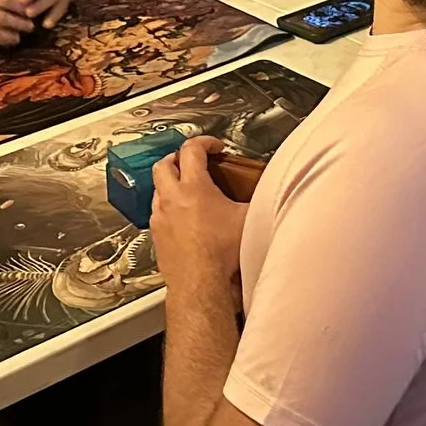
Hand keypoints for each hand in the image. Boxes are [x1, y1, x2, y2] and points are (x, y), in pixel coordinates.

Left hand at [150, 137, 247, 298]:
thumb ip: (257, 200)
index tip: (214, 146)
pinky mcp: (157, 236)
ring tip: (186, 189)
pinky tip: (180, 217)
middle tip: (190, 160)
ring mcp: (161, 218)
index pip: (192, 150)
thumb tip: (268, 194)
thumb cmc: (221, 253)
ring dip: (170, 183)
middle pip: (164, 164)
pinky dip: (167, 208)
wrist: (200, 283)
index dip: (204, 142)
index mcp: (194, 187)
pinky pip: (157, 213)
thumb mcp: (248, 218)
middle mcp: (172, 199)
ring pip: (157, 189)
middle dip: (177, 158)